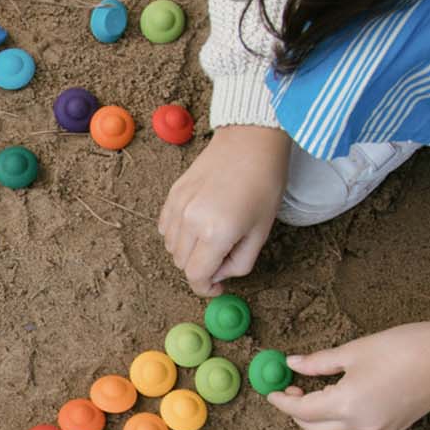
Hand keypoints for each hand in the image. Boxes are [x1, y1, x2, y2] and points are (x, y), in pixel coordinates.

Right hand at [158, 125, 290, 295]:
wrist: (250, 141)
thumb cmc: (264, 183)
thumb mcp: (262, 231)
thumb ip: (240, 262)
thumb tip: (219, 274)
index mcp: (216, 233)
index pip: (197, 276)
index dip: (206, 288)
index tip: (217, 288)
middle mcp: (190, 222)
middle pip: (182, 264)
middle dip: (201, 267)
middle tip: (222, 254)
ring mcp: (177, 208)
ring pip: (172, 248)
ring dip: (188, 251)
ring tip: (211, 236)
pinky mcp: (171, 196)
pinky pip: (165, 228)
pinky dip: (177, 234)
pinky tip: (197, 224)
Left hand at [268, 322, 429, 429]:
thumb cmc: (405, 349)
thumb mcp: (354, 351)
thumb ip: (318, 363)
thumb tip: (292, 364)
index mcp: (347, 404)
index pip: (301, 410)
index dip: (282, 401)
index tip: (272, 392)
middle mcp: (360, 425)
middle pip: (312, 429)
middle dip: (297, 412)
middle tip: (294, 389)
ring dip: (317, 425)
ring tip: (318, 399)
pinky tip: (341, 408)